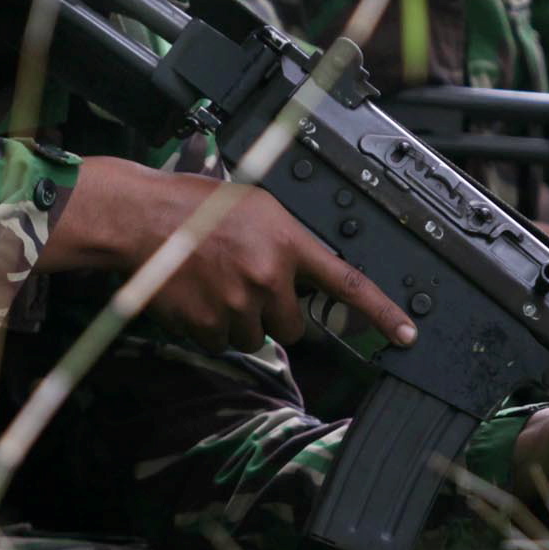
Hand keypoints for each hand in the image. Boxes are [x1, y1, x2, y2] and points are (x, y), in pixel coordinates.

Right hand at [47, 156, 415, 353]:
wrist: (141, 219)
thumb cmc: (195, 207)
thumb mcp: (257, 207)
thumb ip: (287, 241)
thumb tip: (305, 273)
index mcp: (288, 243)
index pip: (348, 284)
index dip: (382, 313)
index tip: (406, 335)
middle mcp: (269, 276)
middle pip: (293, 325)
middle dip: (274, 312)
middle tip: (247, 284)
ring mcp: (239, 304)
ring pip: (255, 336)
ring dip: (241, 320)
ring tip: (215, 283)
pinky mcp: (209, 324)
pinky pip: (221, 343)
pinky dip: (210, 328)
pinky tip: (197, 296)